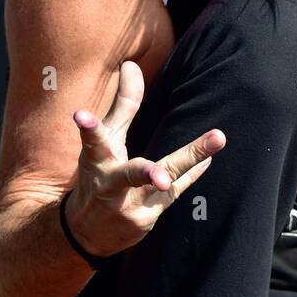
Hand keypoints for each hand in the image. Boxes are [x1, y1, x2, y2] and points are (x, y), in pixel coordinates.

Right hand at [65, 60, 224, 256]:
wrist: (87, 231)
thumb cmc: (99, 173)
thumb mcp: (106, 140)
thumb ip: (122, 104)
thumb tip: (131, 64)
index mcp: (97, 160)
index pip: (93, 140)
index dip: (88, 127)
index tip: (79, 115)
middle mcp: (112, 185)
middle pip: (134, 174)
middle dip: (149, 174)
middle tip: (161, 177)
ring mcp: (130, 207)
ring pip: (166, 185)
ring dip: (190, 163)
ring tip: (216, 139)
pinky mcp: (146, 220)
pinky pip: (177, 191)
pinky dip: (193, 172)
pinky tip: (208, 157)